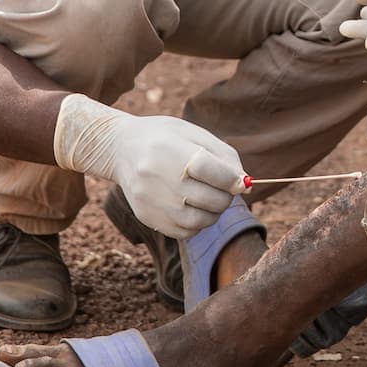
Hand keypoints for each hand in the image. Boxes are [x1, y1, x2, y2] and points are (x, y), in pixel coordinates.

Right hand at [51, 93, 244, 237]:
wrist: (120, 149)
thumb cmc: (165, 138)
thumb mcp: (194, 134)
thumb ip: (224, 157)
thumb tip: (245, 185)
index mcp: (169, 149)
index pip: (209, 170)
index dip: (232, 179)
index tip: (242, 182)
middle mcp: (157, 177)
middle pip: (209, 199)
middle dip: (226, 196)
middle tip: (224, 188)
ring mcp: (151, 201)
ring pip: (200, 220)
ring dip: (214, 211)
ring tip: (209, 196)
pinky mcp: (147, 217)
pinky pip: (185, 231)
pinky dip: (197, 222)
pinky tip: (193, 206)